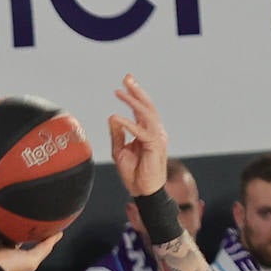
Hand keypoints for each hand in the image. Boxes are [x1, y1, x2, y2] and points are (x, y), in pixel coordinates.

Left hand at [108, 73, 168, 196]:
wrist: (143, 192)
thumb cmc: (134, 174)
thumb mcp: (120, 151)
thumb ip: (117, 134)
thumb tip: (112, 117)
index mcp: (148, 132)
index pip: (142, 109)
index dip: (135, 95)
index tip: (125, 83)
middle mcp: (156, 131)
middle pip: (147, 106)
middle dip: (137, 91)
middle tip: (127, 78)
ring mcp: (157, 137)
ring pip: (146, 114)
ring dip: (133, 101)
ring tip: (121, 91)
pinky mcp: (155, 146)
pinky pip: (141, 131)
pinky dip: (129, 123)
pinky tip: (117, 118)